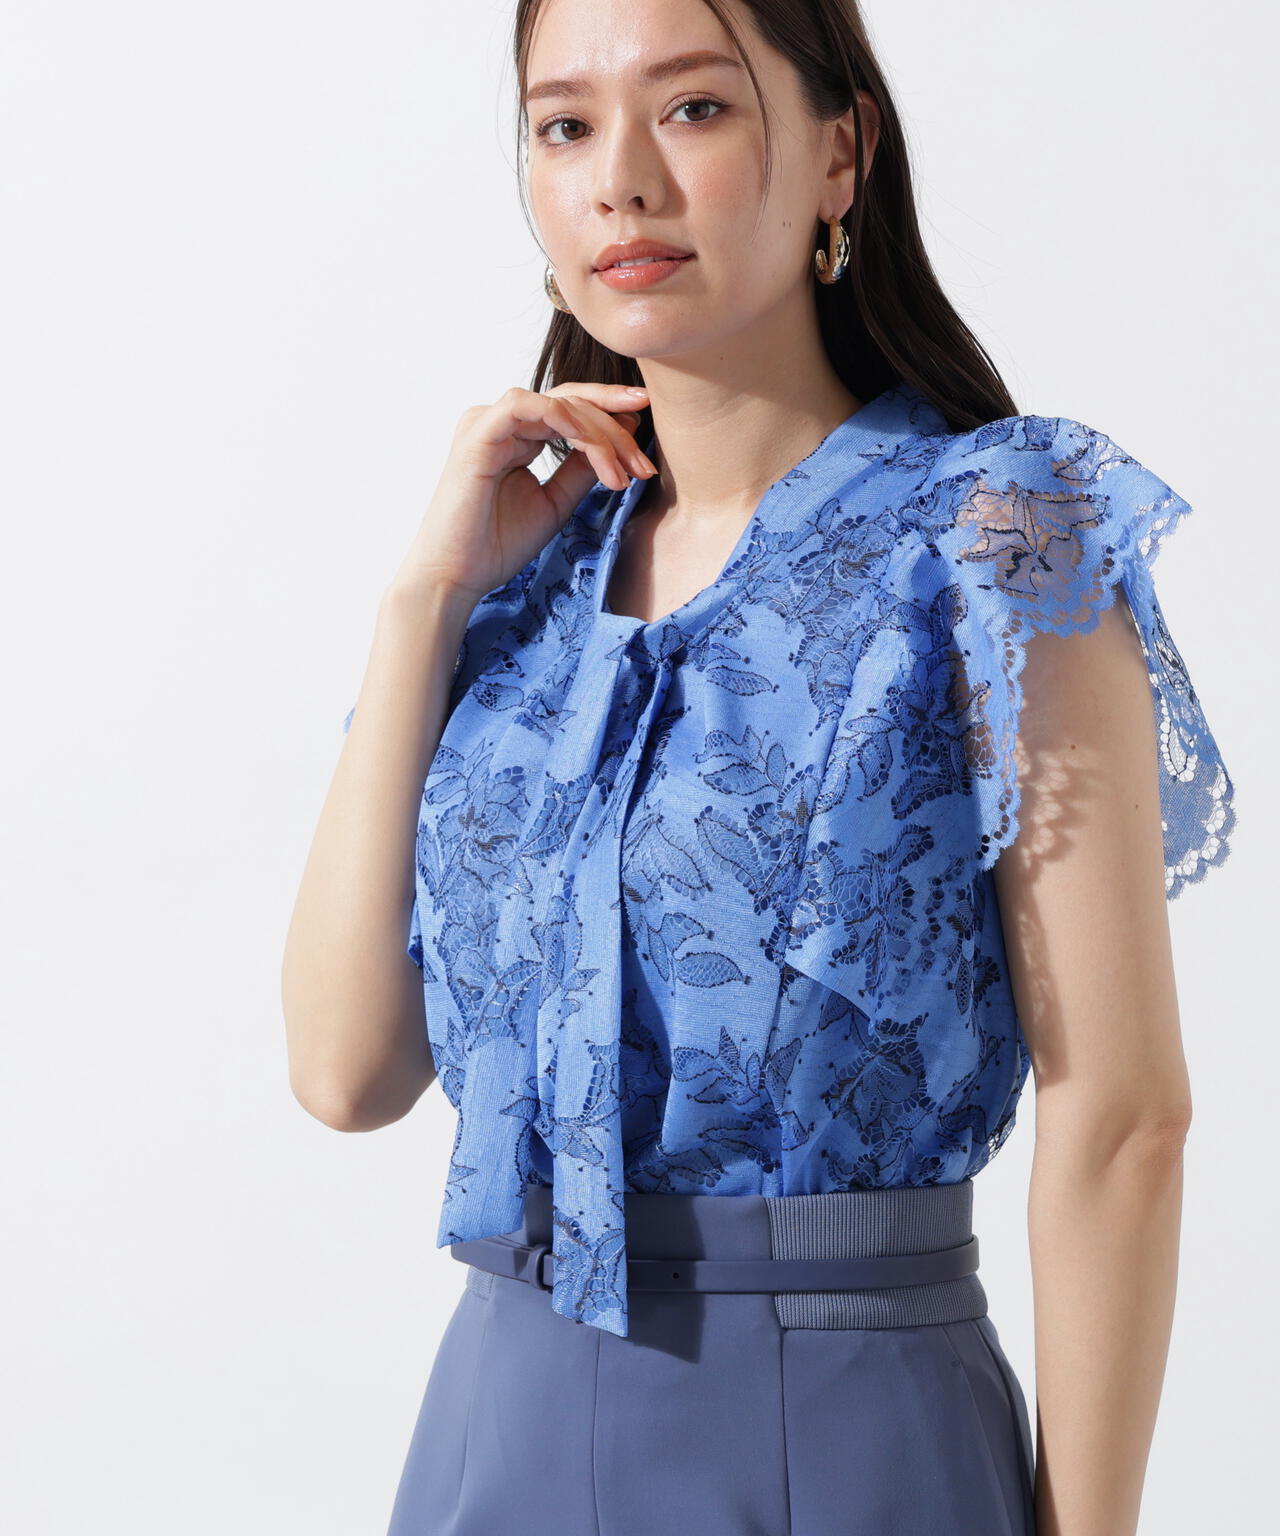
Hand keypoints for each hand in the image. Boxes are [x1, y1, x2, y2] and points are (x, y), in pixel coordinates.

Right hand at [390, 382, 655, 605]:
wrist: (456, 576)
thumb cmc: (496, 546)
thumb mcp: (555, 503)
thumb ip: (580, 470)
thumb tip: (616, 445)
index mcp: (516, 435)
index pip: (570, 409)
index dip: (611, 415)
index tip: (646, 433)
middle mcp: (500, 422)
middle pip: (570, 400)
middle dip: (615, 426)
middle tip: (644, 461)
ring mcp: (486, 422)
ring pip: (557, 402)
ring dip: (598, 431)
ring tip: (623, 470)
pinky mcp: (478, 432)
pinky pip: (528, 406)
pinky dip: (566, 420)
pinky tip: (591, 447)